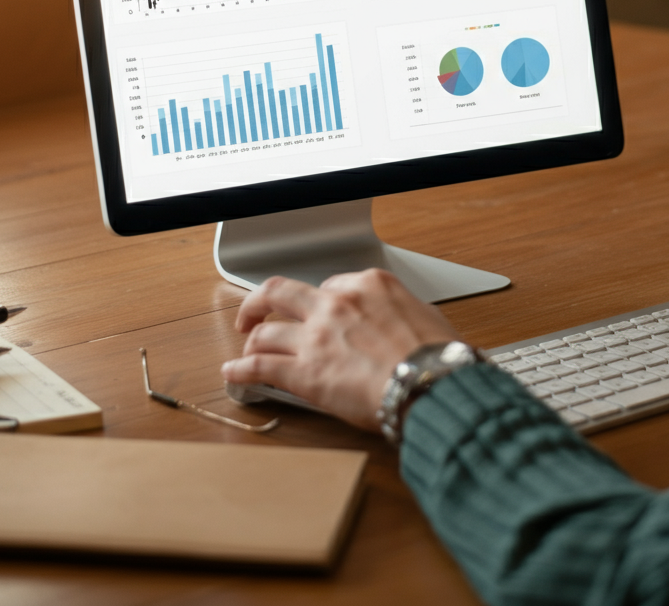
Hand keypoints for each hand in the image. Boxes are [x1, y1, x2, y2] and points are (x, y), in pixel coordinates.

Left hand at [221, 269, 459, 429]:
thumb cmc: (435, 356)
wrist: (429, 383)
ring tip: (248, 348)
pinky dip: (241, 369)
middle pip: (282, 291)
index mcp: (369, 285)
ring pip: (267, 330)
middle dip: (262, 301)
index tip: (318, 311)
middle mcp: (337, 303)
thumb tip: (396, 320)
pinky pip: (260, 366)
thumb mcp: (424, 314)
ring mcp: (317, 336)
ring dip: (253, 340)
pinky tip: (233, 373)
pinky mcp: (304, 371)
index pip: (331, 285)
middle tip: (256, 312)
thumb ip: (397, 310)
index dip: (320, 300)